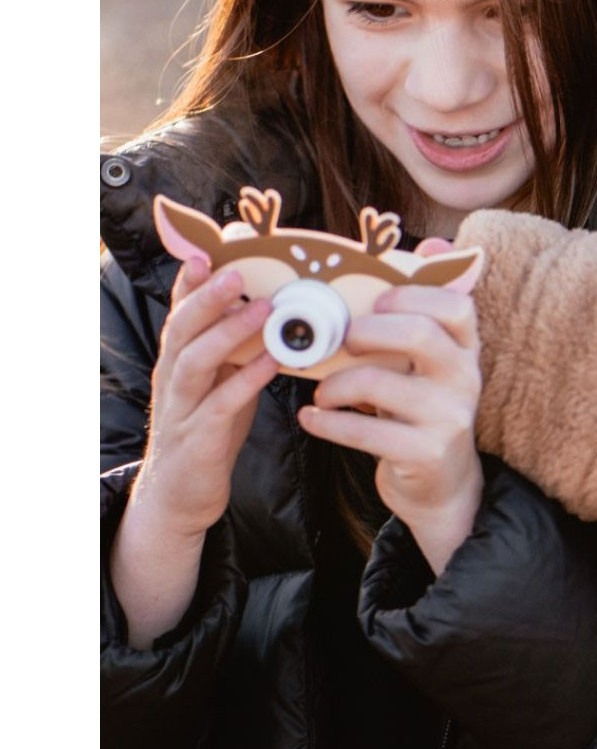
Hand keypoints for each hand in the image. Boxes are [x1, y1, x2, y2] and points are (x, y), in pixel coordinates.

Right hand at [135, 257, 279, 537]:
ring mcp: (183, 409)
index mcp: (177, 360)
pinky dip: (246, 379)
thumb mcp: (218, 380)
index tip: (206, 252)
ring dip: (228, 332)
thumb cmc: (208, 428)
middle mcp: (173, 378)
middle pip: (181, 329)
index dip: (190, 282)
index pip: (179, 312)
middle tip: (234, 271)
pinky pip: (222, 403)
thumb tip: (267, 304)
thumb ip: (234, 346)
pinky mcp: (200, 438)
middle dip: (206, 297)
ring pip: (195, 361)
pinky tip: (271, 362)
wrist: (180, 496)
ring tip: (262, 309)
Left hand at [298, 285, 484, 573]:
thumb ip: (426, 308)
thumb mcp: (432, 361)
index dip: (413, 296)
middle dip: (370, 332)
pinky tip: (312, 419)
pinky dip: (329, 424)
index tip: (376, 302)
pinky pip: (368, 432)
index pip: (457, 306)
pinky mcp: (426, 454)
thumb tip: (437, 244)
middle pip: (421, 336)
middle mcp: (465, 379)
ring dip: (338, 384)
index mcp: (466, 349)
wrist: (440, 484)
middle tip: (343, 341)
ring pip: (384, 385)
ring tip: (321, 392)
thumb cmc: (422, 408)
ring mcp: (449, 418)